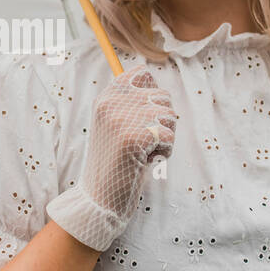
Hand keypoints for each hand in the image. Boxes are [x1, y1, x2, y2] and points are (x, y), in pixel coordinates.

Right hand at [46, 65, 175, 252]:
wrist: (100, 198)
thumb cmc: (115, 163)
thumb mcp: (115, 126)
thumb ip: (130, 103)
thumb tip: (151, 75)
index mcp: (105, 98)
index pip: (141, 73)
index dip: (152, 95)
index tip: (143, 118)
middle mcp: (111, 103)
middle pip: (163, 95)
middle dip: (161, 121)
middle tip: (141, 141)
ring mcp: (122, 118)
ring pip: (169, 115)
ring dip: (164, 137)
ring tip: (143, 152)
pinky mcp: (134, 136)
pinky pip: (169, 135)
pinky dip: (164, 152)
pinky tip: (146, 161)